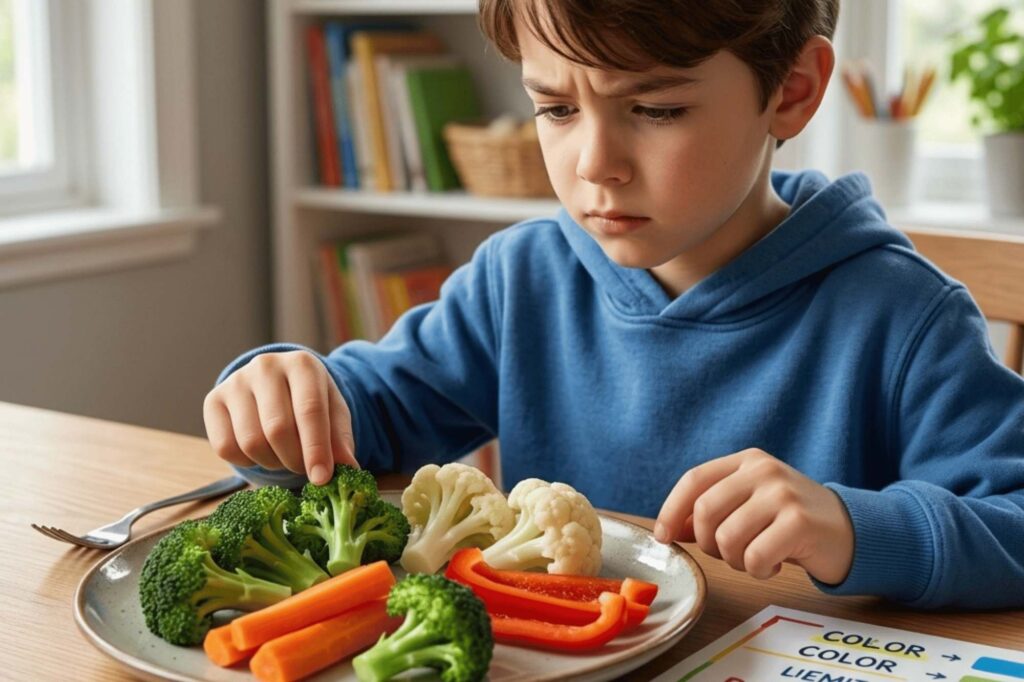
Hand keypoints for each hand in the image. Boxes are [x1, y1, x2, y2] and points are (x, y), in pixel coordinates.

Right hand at [203, 351, 357, 484]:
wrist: (277, 383)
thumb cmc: (310, 401)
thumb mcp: (333, 414)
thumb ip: (341, 440)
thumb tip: (349, 469)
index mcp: (302, 364)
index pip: (309, 409)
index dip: (316, 448)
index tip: (322, 478)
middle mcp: (266, 366)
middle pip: (278, 429)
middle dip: (294, 460)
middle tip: (304, 469)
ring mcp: (235, 382)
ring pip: (251, 441)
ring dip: (272, 462)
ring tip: (284, 457)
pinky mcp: (213, 400)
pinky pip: (225, 447)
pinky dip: (246, 461)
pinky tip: (261, 451)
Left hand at [654, 449, 853, 584]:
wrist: (853, 531)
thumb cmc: (793, 522)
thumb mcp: (751, 506)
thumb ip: (713, 514)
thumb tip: (670, 529)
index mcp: (747, 462)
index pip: (693, 479)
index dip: (671, 510)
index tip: (663, 536)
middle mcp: (763, 470)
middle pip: (705, 511)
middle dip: (709, 543)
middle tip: (729, 553)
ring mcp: (782, 493)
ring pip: (727, 538)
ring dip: (735, 561)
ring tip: (756, 558)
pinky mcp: (799, 522)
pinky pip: (754, 557)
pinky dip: (758, 570)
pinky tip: (775, 564)